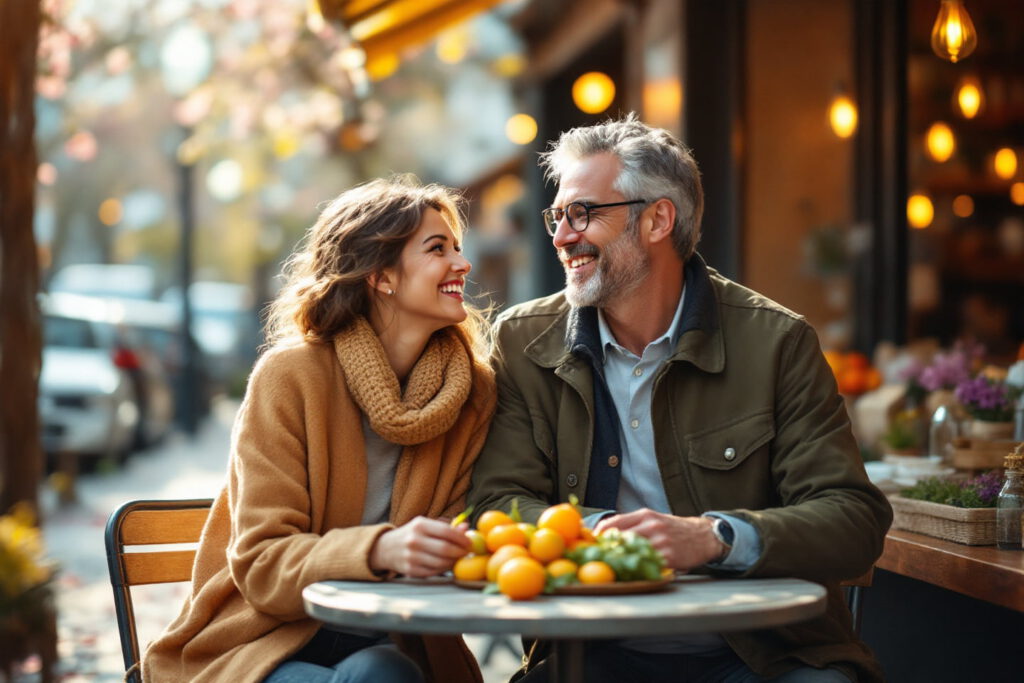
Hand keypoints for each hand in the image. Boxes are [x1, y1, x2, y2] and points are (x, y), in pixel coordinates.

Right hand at [369, 517, 470, 577]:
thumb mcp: (425, 525)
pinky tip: (446, 565)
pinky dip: (443, 569)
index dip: (461, 538)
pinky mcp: (410, 570)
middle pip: (445, 549)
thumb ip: (447, 526)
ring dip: (453, 562)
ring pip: (440, 562)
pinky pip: (433, 572)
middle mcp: (414, 540)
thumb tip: (466, 527)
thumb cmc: (412, 534)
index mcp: (419, 525)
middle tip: (467, 553)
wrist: (386, 548)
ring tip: (458, 559)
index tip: (469, 542)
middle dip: (460, 552)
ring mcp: (411, 556)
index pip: (446, 531)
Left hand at [594, 508, 724, 571]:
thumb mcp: (653, 519)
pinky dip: (640, 570)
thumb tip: (604, 533)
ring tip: (613, 568)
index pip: (613, 523)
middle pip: (620, 539)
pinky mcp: (669, 556)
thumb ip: (632, 524)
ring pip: (633, 553)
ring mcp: (661, 541)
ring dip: (622, 562)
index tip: (590, 544)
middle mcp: (652, 525)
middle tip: (598, 559)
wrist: (703, 535)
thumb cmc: (673, 529)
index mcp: (645, 514)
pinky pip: (649, 565)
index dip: (599, 535)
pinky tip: (634, 573)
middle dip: (607, 550)